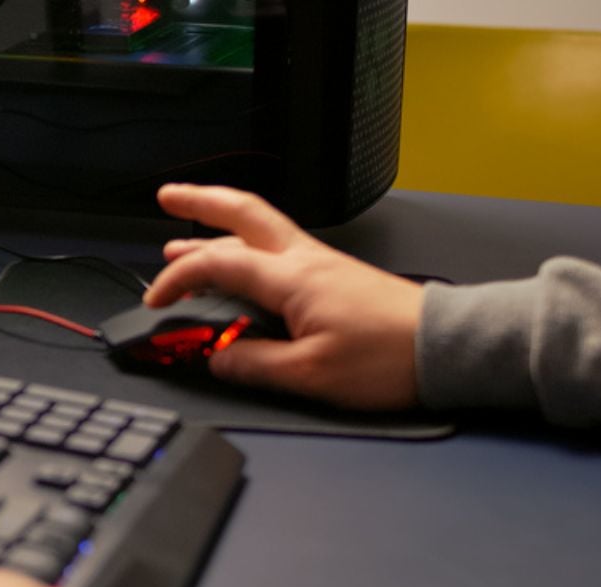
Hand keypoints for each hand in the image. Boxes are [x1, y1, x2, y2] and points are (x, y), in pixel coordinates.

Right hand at [148, 183, 425, 410]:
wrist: (443, 349)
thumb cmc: (389, 359)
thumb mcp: (310, 375)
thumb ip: (254, 364)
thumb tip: (220, 358)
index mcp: (292, 280)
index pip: (217, 263)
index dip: (178, 279)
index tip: (157, 300)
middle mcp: (305, 261)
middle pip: (243, 214)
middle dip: (200, 201)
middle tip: (169, 197)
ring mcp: (322, 264)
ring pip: (260, 230)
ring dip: (219, 227)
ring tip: (187, 236)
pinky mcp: (335, 277)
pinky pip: (278, 252)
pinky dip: (247, 250)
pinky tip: (241, 269)